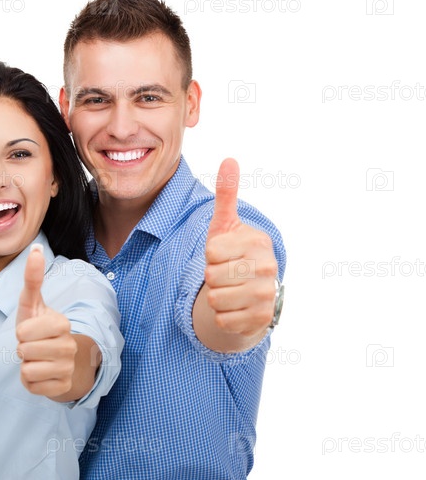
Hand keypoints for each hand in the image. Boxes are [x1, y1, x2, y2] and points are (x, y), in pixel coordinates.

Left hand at [16, 244, 77, 397]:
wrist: (60, 360)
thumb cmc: (40, 329)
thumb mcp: (33, 304)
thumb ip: (33, 278)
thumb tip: (35, 248)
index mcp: (62, 324)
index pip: (24, 331)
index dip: (21, 332)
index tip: (31, 330)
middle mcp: (69, 346)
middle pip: (24, 351)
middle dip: (22, 349)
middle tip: (33, 346)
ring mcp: (67, 369)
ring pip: (27, 370)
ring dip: (25, 366)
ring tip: (36, 359)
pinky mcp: (62, 388)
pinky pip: (31, 387)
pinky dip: (30, 382)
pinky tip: (41, 374)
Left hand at [204, 158, 277, 338]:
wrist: (251, 294)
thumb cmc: (232, 255)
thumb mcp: (225, 225)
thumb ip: (226, 195)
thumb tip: (229, 160)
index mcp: (258, 242)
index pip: (211, 251)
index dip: (210, 255)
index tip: (223, 254)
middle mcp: (269, 267)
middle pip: (212, 276)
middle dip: (211, 277)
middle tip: (225, 274)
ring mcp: (268, 295)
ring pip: (215, 299)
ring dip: (216, 297)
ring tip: (230, 290)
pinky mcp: (262, 320)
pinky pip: (222, 319)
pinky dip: (222, 316)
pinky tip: (235, 307)